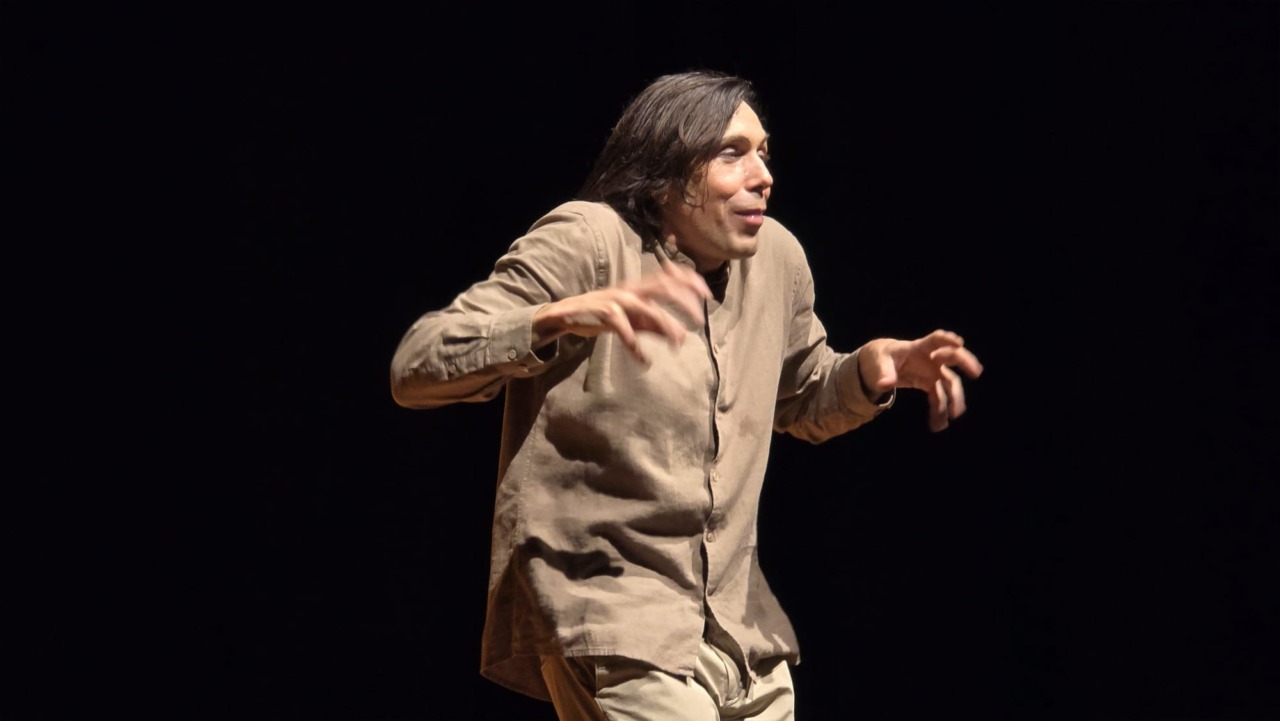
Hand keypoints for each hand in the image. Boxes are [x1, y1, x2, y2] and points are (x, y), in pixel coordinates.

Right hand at [532, 258, 711, 362]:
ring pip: (648, 309)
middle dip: (684, 300)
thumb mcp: (633, 320)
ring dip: (666, 325)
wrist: (566, 314)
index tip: (708, 293)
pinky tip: (644, 360)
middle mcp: (631, 290)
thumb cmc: (603, 314)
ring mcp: (617, 300)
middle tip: (699, 320)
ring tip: (678, 343)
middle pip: (664, 286)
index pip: (669, 276)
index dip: (690, 280)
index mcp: (639, 287)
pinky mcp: (604, 313)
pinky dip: (636, 346)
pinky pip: (625, 330)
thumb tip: (681, 337)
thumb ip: (656, 326)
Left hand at [857, 329, 983, 431]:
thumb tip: (884, 385)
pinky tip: (938, 424)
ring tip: (953, 415)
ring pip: (950, 383)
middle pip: (953, 357)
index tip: (959, 343)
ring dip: (954, 398)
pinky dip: (939, 411)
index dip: (947, 339)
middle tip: (976, 372)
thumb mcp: (879, 362)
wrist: (881, 365)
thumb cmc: (882, 357)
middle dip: (966, 362)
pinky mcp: (930, 384)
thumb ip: (884, 373)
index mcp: (918, 347)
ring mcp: (933, 371)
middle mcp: (931, 359)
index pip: (936, 339)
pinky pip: (939, 397)